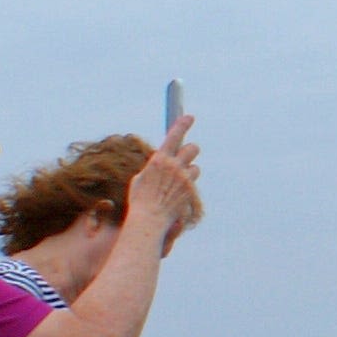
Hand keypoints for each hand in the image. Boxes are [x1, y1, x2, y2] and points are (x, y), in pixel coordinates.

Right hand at [129, 119, 202, 236]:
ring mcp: (184, 178)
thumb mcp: (141, 179)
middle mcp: (174, 166)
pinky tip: (178, 192)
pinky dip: (189, 183)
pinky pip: (194, 180)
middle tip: (185, 155)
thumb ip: (154, 167)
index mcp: (159, 160)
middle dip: (190, 151)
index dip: (183, 124)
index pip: (174, 136)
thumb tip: (162, 160)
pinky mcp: (190, 189)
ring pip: (195, 167)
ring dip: (189, 171)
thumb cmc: (141, 200)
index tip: (189, 117)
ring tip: (178, 182)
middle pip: (192, 148)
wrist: (149, 219)